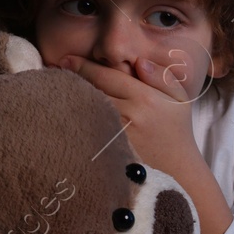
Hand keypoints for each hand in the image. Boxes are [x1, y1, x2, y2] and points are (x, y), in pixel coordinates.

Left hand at [57, 54, 201, 180]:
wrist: (180, 173)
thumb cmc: (176, 132)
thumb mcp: (180, 98)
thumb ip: (162, 76)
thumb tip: (138, 62)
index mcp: (146, 97)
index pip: (105, 75)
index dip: (81, 65)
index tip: (65, 60)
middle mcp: (130, 114)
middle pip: (90, 91)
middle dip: (72, 81)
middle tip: (53, 73)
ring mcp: (118, 135)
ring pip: (86, 110)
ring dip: (70, 101)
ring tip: (56, 93)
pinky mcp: (110, 153)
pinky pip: (86, 131)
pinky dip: (75, 122)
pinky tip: (66, 118)